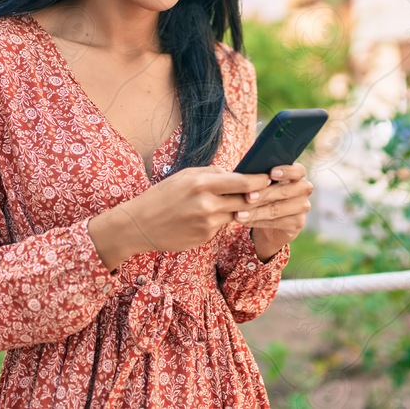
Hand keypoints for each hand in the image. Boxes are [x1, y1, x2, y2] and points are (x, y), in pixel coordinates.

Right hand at [88, 166, 269, 269]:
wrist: (140, 225)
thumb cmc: (162, 195)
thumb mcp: (185, 176)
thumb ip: (211, 173)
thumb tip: (234, 173)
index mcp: (202, 184)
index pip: (243, 182)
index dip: (260, 180)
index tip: (269, 177)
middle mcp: (207, 204)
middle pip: (246, 200)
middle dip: (258, 196)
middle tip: (269, 190)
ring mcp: (207, 223)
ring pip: (236, 214)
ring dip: (241, 208)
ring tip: (246, 200)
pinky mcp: (205, 237)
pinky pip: (222, 225)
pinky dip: (222, 219)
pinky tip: (214, 215)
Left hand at [240, 163, 312, 261]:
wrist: (269, 224)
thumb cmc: (263, 195)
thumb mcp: (262, 184)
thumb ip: (260, 178)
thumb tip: (245, 176)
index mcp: (297, 174)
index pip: (298, 170)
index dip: (286, 171)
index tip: (271, 173)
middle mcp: (303, 189)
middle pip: (285, 191)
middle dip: (263, 194)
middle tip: (247, 197)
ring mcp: (302, 207)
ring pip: (278, 209)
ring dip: (256, 211)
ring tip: (239, 213)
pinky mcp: (297, 223)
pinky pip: (276, 222)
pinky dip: (258, 221)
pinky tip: (245, 220)